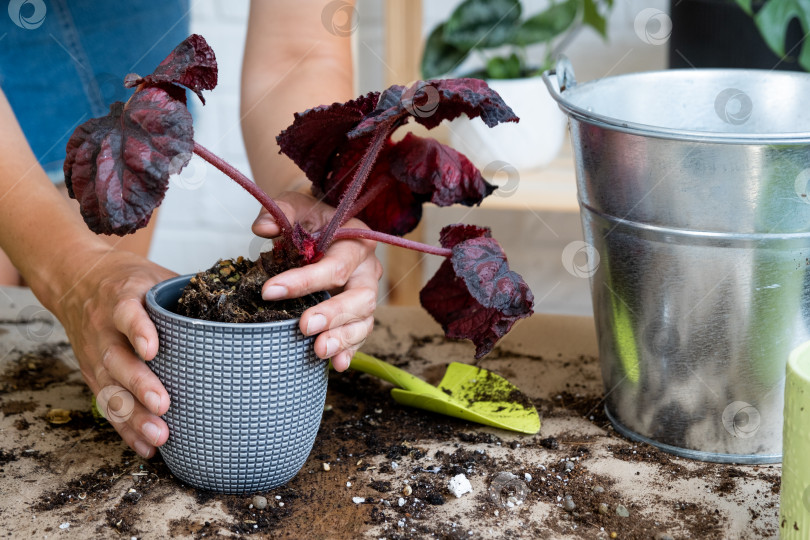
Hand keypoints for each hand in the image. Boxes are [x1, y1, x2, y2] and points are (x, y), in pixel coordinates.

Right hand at [52, 248, 176, 457]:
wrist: (79, 279)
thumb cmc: (130, 280)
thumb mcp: (154, 276)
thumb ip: (185, 294)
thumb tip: (236, 311)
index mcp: (122, 299)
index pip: (127, 314)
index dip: (138, 331)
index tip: (152, 349)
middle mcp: (104, 329)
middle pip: (117, 359)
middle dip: (140, 385)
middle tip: (164, 404)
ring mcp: (96, 354)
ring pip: (110, 388)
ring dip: (134, 415)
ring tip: (160, 436)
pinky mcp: (93, 374)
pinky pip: (107, 404)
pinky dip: (125, 428)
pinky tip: (146, 447)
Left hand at [252, 191, 382, 370]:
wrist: (324, 226)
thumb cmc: (311, 219)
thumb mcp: (295, 206)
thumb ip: (280, 213)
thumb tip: (262, 228)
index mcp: (356, 240)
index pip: (335, 264)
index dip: (304, 280)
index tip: (269, 291)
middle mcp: (367, 269)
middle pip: (361, 297)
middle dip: (333, 314)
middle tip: (304, 327)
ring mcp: (366, 294)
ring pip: (364, 320)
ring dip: (343, 338)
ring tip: (318, 351)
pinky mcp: (359, 314)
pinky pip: (361, 335)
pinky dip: (350, 350)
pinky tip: (337, 364)